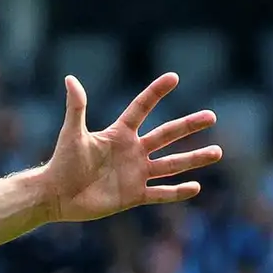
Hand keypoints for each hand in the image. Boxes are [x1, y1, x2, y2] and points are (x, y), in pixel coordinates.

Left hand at [40, 72, 222, 222]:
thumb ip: (76, 107)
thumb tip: (70, 78)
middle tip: (212, 116)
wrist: (55, 195)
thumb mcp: (72, 134)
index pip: (141, 108)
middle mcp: (132, 151)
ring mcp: (136, 173)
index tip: (173, 77)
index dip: (155, 93)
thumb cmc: (62, 162)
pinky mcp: (134, 195)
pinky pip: (160, 193)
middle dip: (189, 126)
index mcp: (119, 134)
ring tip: (217, 152)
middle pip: (166, 135)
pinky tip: (196, 186)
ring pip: (171, 164)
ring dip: (193, 158)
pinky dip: (177, 192)